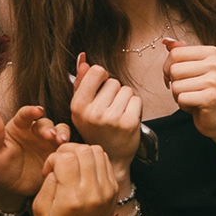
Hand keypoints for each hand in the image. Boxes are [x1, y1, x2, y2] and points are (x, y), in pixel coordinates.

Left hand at [0, 103, 68, 197]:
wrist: (10, 190)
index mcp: (18, 126)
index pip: (26, 114)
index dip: (32, 111)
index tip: (38, 111)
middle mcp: (34, 131)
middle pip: (45, 123)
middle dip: (49, 128)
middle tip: (51, 137)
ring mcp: (47, 142)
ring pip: (59, 131)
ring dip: (62, 134)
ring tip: (61, 142)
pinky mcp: (56, 154)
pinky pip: (66, 147)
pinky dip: (68, 147)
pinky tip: (66, 153)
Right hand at [30, 142, 117, 215]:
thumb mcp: (40, 210)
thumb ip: (47, 183)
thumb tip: (57, 165)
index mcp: (72, 197)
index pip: (65, 158)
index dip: (52, 159)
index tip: (48, 171)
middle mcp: (93, 191)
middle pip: (83, 150)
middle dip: (67, 151)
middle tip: (60, 163)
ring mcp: (107, 189)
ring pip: (97, 151)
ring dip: (82, 152)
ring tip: (73, 165)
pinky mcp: (114, 189)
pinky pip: (106, 160)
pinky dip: (93, 159)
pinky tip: (84, 170)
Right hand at [70, 55, 141, 169]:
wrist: (112, 157)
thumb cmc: (96, 130)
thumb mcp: (82, 108)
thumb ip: (81, 82)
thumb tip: (83, 58)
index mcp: (78, 106)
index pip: (96, 71)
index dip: (102, 76)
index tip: (101, 87)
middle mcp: (93, 112)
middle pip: (113, 81)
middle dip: (114, 91)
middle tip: (109, 108)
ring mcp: (112, 118)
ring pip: (126, 89)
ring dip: (125, 99)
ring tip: (118, 113)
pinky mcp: (128, 123)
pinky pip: (136, 100)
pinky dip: (134, 107)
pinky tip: (127, 118)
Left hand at [163, 39, 215, 139]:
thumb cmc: (202, 90)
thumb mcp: (192, 67)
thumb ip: (181, 52)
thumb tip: (165, 41)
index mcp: (212, 52)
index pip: (175, 53)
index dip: (168, 67)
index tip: (176, 76)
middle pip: (173, 69)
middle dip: (174, 83)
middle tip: (187, 89)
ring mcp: (215, 81)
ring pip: (175, 85)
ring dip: (178, 95)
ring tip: (192, 96)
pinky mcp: (211, 98)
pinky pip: (181, 98)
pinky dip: (183, 105)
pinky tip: (195, 105)